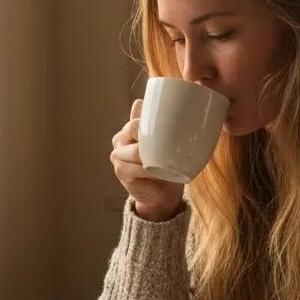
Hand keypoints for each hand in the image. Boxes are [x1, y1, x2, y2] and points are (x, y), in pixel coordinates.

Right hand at [109, 99, 184, 221]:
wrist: (162, 195)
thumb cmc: (167, 166)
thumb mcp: (169, 144)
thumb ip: (169, 127)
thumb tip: (181, 104)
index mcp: (130, 128)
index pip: (137, 115)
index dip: (150, 115)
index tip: (169, 118)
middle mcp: (120, 139)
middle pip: (132, 128)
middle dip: (150, 134)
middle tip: (170, 141)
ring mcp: (118, 155)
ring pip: (134, 149)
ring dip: (151, 155)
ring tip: (167, 159)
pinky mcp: (120, 172)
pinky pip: (135, 167)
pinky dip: (149, 170)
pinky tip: (159, 171)